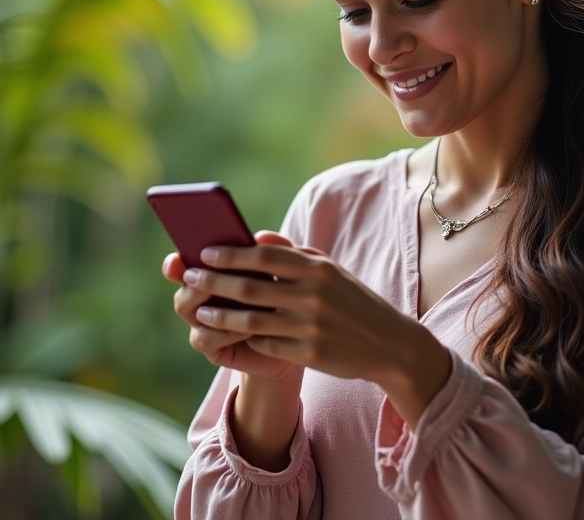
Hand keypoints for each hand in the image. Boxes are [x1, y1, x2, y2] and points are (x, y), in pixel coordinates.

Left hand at [181, 237, 442, 392]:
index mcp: (316, 269)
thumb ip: (293, 252)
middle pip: (250, 287)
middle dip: (213, 282)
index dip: (230, 254)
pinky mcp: (308, 354)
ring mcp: (310, 326)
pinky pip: (265, 344)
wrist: (387, 342)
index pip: (264, 256)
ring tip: (199, 310)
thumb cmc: (351, 300)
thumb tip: (256, 237)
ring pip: (250, 320)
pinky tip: (231, 334)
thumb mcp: (330, 270)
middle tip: (189, 277)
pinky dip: (245, 338)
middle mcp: (312, 295)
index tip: (203, 252)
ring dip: (219, 315)